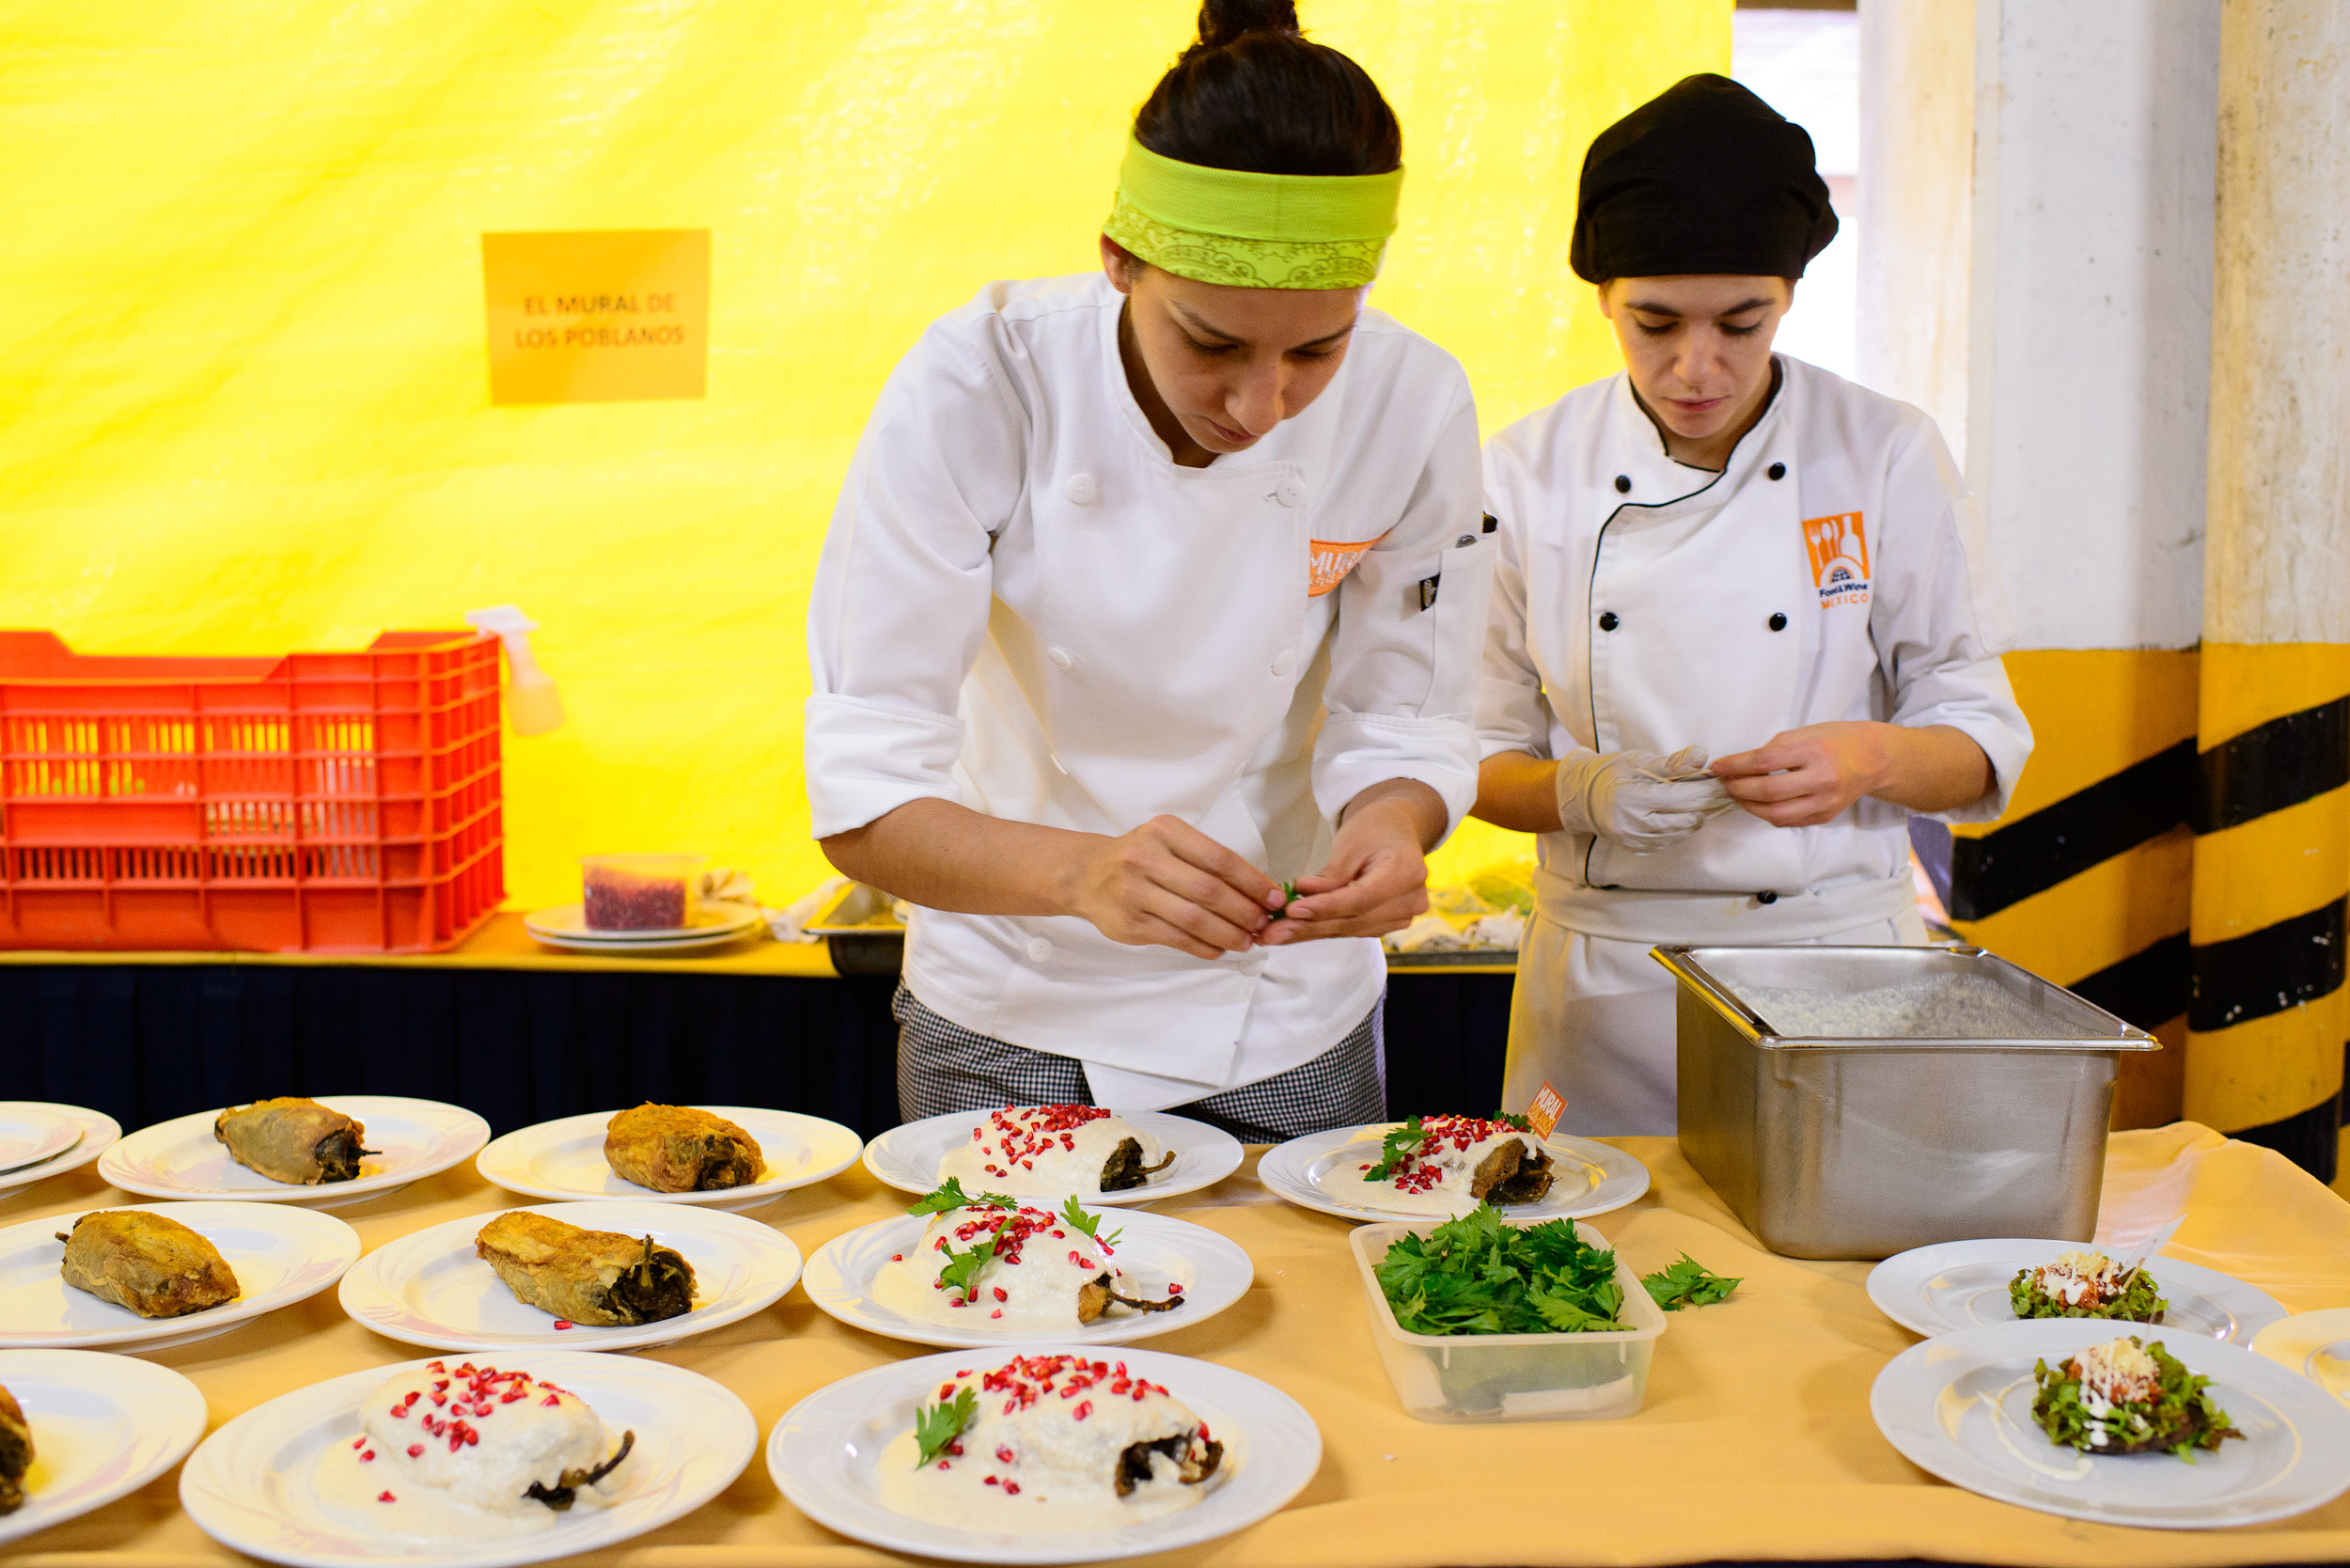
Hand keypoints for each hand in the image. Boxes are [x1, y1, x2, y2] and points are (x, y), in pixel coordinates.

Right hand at [1060, 815, 1283, 959]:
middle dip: (1245, 912)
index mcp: (1165, 832)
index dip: (1252, 882)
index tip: (1275, 898)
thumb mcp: (1170, 842)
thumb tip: (1259, 892)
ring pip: (1194, 919)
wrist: (1087, 874)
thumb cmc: (1140, 856)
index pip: (1220, 859)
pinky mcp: (1129, 923)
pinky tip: (1220, 948)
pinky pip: (1177, 939)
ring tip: (1248, 941)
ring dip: (1229, 934)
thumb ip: (1207, 861)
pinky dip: (1204, 947)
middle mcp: (1146, 858)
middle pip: (1209, 891)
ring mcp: (1135, 892)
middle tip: (1265, 925)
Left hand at [1260, 788, 1440, 944]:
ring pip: (1350, 929)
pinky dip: (1321, 929)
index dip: (1325, 907)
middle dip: (1309, 926)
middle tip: (1271, 931)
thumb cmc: (1375, 829)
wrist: (1395, 830)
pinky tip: (1294, 931)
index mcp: (1407, 872)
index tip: (1292, 910)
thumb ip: (1330, 874)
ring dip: (1310, 932)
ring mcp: (1403, 916)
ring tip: (1276, 933)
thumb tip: (1302, 895)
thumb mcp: (1350, 842)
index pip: (1361, 898)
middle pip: (1354, 919)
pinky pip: (1351, 929)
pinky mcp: (1388, 923)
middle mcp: (1411, 900)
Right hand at [1555, 746, 1734, 849]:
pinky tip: (1683, 816)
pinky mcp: (1635, 847)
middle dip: (1705, 807)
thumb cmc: (1610, 773)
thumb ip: (1672, 763)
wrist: (1581, 797)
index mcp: (1631, 797)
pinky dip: (1680, 828)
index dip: (1706, 791)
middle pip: (1685, 818)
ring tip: (1703, 804)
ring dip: (1695, 818)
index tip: (1723, 785)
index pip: (1681, 797)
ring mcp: (1633, 838)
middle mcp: (1632, 823)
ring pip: (1680, 832)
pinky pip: (1668, 840)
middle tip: (1720, 796)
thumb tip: (1701, 756)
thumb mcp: (1638, 760)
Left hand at [1711, 722, 1893, 826]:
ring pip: (1776, 814)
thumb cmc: (1835, 740)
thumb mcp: (1805, 732)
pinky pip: (1788, 822)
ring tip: (1737, 794)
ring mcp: (1825, 802)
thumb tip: (1741, 766)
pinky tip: (1757, 804)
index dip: (1736, 766)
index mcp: (1814, 750)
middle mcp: (1822, 778)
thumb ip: (1775, 749)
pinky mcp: (1826, 816)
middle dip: (1738, 788)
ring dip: (1749, 806)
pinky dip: (1767, 814)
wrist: (1874, 758)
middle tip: (1725, 782)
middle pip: (1769, 792)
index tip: (1718, 767)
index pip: (1765, 762)